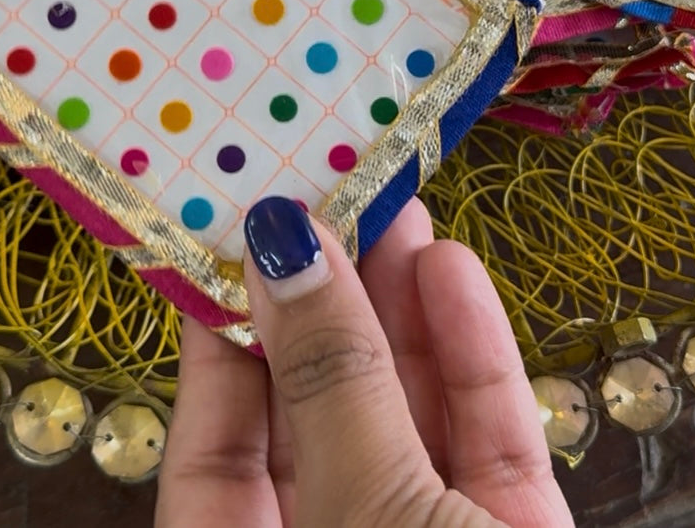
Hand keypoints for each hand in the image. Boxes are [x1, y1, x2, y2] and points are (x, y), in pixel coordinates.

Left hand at [156, 196, 574, 527]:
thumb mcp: (367, 510)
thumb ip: (331, 382)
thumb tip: (280, 247)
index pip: (212, 456)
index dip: (222, 342)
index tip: (235, 235)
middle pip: (316, 421)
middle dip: (327, 306)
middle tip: (332, 198)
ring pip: (405, 419)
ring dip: (402, 311)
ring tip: (395, 205)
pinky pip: (483, 443)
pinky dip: (472, 359)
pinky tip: (451, 271)